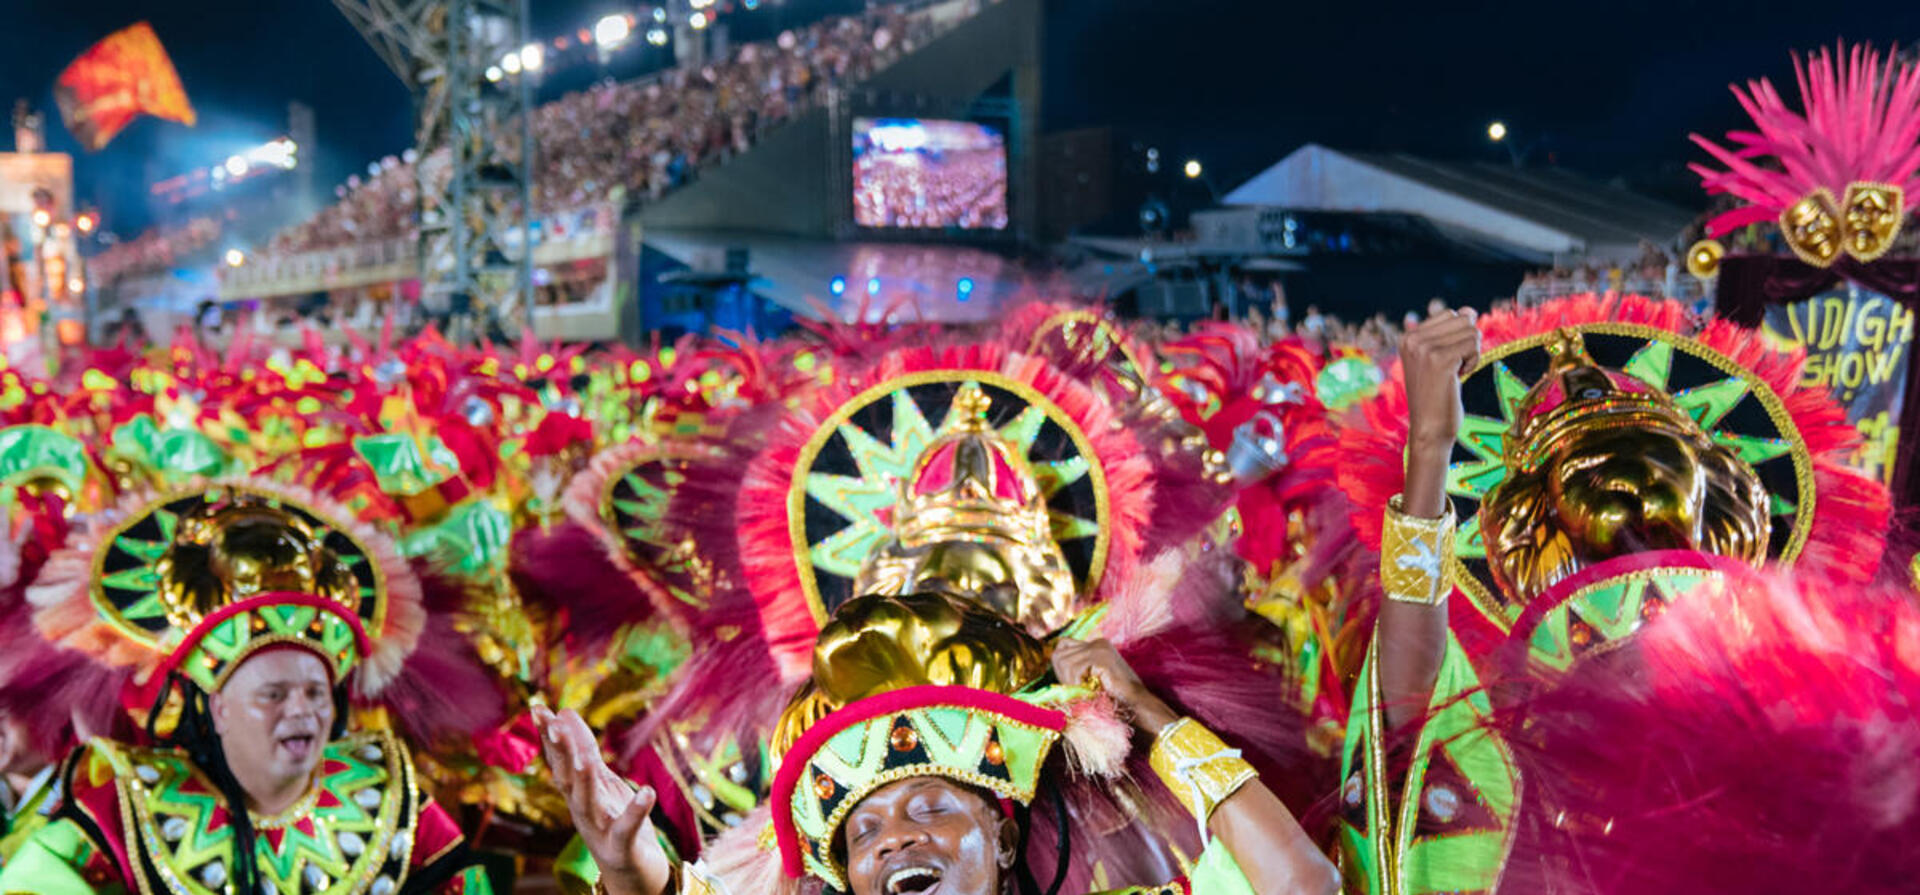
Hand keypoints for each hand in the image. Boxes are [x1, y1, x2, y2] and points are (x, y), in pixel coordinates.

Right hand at [531, 705, 671, 894]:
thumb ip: (583, 749)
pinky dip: (635, 812)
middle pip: (567, 778)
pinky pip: (626, 829)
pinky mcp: (621, 848)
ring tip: (586, 758)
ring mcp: (599, 831)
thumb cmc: (613, 823)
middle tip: (553, 724)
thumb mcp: (600, 781)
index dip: (548, 735)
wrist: (631, 875)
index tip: (537, 708)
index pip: (559, 760)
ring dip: (585, 781)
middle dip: (560, 752)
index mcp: (576, 793)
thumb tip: (565, 711)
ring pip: (588, 803)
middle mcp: (582, 811)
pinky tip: (647, 792)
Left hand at [1052, 637, 1177, 734]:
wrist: (1137, 707)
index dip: (1061, 666)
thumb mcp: (1091, 680)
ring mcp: (1100, 647)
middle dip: (1062, 675)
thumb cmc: (1114, 699)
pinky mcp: (1101, 656)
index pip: (1062, 646)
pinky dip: (1076, 684)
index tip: (1071, 684)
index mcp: (1096, 645)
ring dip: (1070, 682)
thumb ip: (1075, 670)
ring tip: (1086, 692)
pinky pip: (1074, 668)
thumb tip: (1053, 663)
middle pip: (1059, 652)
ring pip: (1064, 661)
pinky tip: (1090, 691)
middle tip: (1077, 690)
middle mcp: (1098, 642)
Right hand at [1400, 307, 1480, 452]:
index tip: (1446, 361)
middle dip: (1467, 343)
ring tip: (1455, 373)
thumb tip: (1469, 310)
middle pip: (1463, 318)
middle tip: (1453, 367)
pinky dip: (1474, 361)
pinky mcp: (1440, 359)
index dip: (1458, 337)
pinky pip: (1474, 344)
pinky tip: (1459, 377)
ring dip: (1472, 353)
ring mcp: (1424, 348)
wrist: (1429, 429)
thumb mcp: (1437, 359)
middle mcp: (1412, 338)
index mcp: (1408, 336)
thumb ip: (1448, 333)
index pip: (1451, 314)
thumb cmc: (1437, 396)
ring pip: (1472, 330)